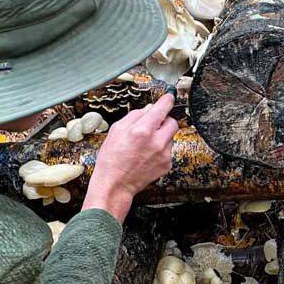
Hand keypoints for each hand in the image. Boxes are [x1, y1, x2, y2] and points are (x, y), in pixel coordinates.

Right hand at [83, 94, 178, 221]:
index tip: (168, 98)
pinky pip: (169, 149)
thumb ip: (135, 115)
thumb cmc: (111, 159)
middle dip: (164, 121)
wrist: (115, 185)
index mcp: (142, 131)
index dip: (167, 100)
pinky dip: (161, 149)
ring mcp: (164, 154)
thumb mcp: (116, 131)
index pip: (163, 108)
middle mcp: (156, 142)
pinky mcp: (167, 164)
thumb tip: (150, 107)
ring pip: (171, 136)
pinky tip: (147, 155)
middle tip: (152, 126)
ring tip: (145, 144)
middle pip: (172, 121)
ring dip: (162, 135)